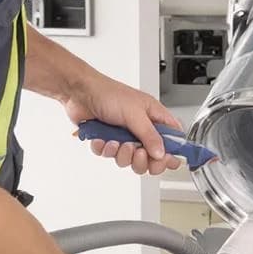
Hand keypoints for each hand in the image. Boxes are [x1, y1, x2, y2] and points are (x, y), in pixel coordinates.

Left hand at [69, 78, 186, 174]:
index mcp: (154, 117)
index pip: (172, 140)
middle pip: (152, 157)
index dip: (171, 153)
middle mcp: (141, 129)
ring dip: (122, 154)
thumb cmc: (108, 93)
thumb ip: (149, 136)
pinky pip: (110, 156)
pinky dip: (105, 149)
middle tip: (138, 152)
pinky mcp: (109, 141)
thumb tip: (161, 153)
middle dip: (143, 160)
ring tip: (117, 142)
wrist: (80, 93)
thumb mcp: (135, 113)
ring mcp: (125, 136)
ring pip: (130, 160)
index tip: (165, 160)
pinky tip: (102, 138)